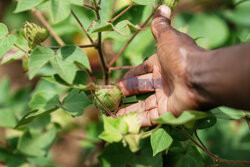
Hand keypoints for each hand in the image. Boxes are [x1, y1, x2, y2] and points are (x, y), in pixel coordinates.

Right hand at [117, 5, 205, 126]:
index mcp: (160, 65)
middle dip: (125, 92)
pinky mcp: (167, 113)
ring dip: (127, 110)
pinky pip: (149, 119)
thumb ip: (161, 25)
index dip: (129, 76)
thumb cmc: (180, 56)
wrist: (198, 77)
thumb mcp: (167, 37)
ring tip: (111, 113)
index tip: (116, 83)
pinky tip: (121, 123)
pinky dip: (136, 121)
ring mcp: (165, 99)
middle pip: (139, 88)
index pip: (140, 71)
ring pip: (142, 105)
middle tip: (111, 97)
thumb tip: (163, 6)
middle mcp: (162, 82)